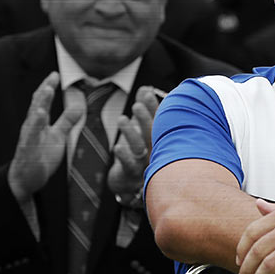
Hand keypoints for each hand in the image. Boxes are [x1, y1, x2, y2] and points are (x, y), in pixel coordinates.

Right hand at [8, 72, 83, 202]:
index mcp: (39, 122)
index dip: (48, 87)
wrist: (26, 178)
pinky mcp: (28, 152)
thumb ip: (66, 121)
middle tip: (51, 77)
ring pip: (33, 119)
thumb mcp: (57, 136)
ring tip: (46, 91)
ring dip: (39, 105)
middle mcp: (31, 127)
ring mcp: (28, 139)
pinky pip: (31, 138)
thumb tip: (79, 106)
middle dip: (44, 92)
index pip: (42, 101)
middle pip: (37, 106)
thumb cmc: (40, 155)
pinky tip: (39, 117)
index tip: (55, 73)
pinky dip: (35, 128)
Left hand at [108, 86, 159, 207]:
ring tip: (122, 120)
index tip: (146, 93)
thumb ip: (143, 108)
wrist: (131, 185)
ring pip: (140, 148)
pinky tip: (117, 147)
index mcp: (157, 138)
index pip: (157, 121)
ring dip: (131, 134)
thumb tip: (145, 88)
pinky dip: (124, 156)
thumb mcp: (139, 128)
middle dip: (144, 119)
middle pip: (151, 134)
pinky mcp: (131, 174)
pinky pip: (128, 165)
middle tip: (136, 105)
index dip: (152, 107)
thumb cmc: (137, 152)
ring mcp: (144, 163)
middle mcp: (154, 151)